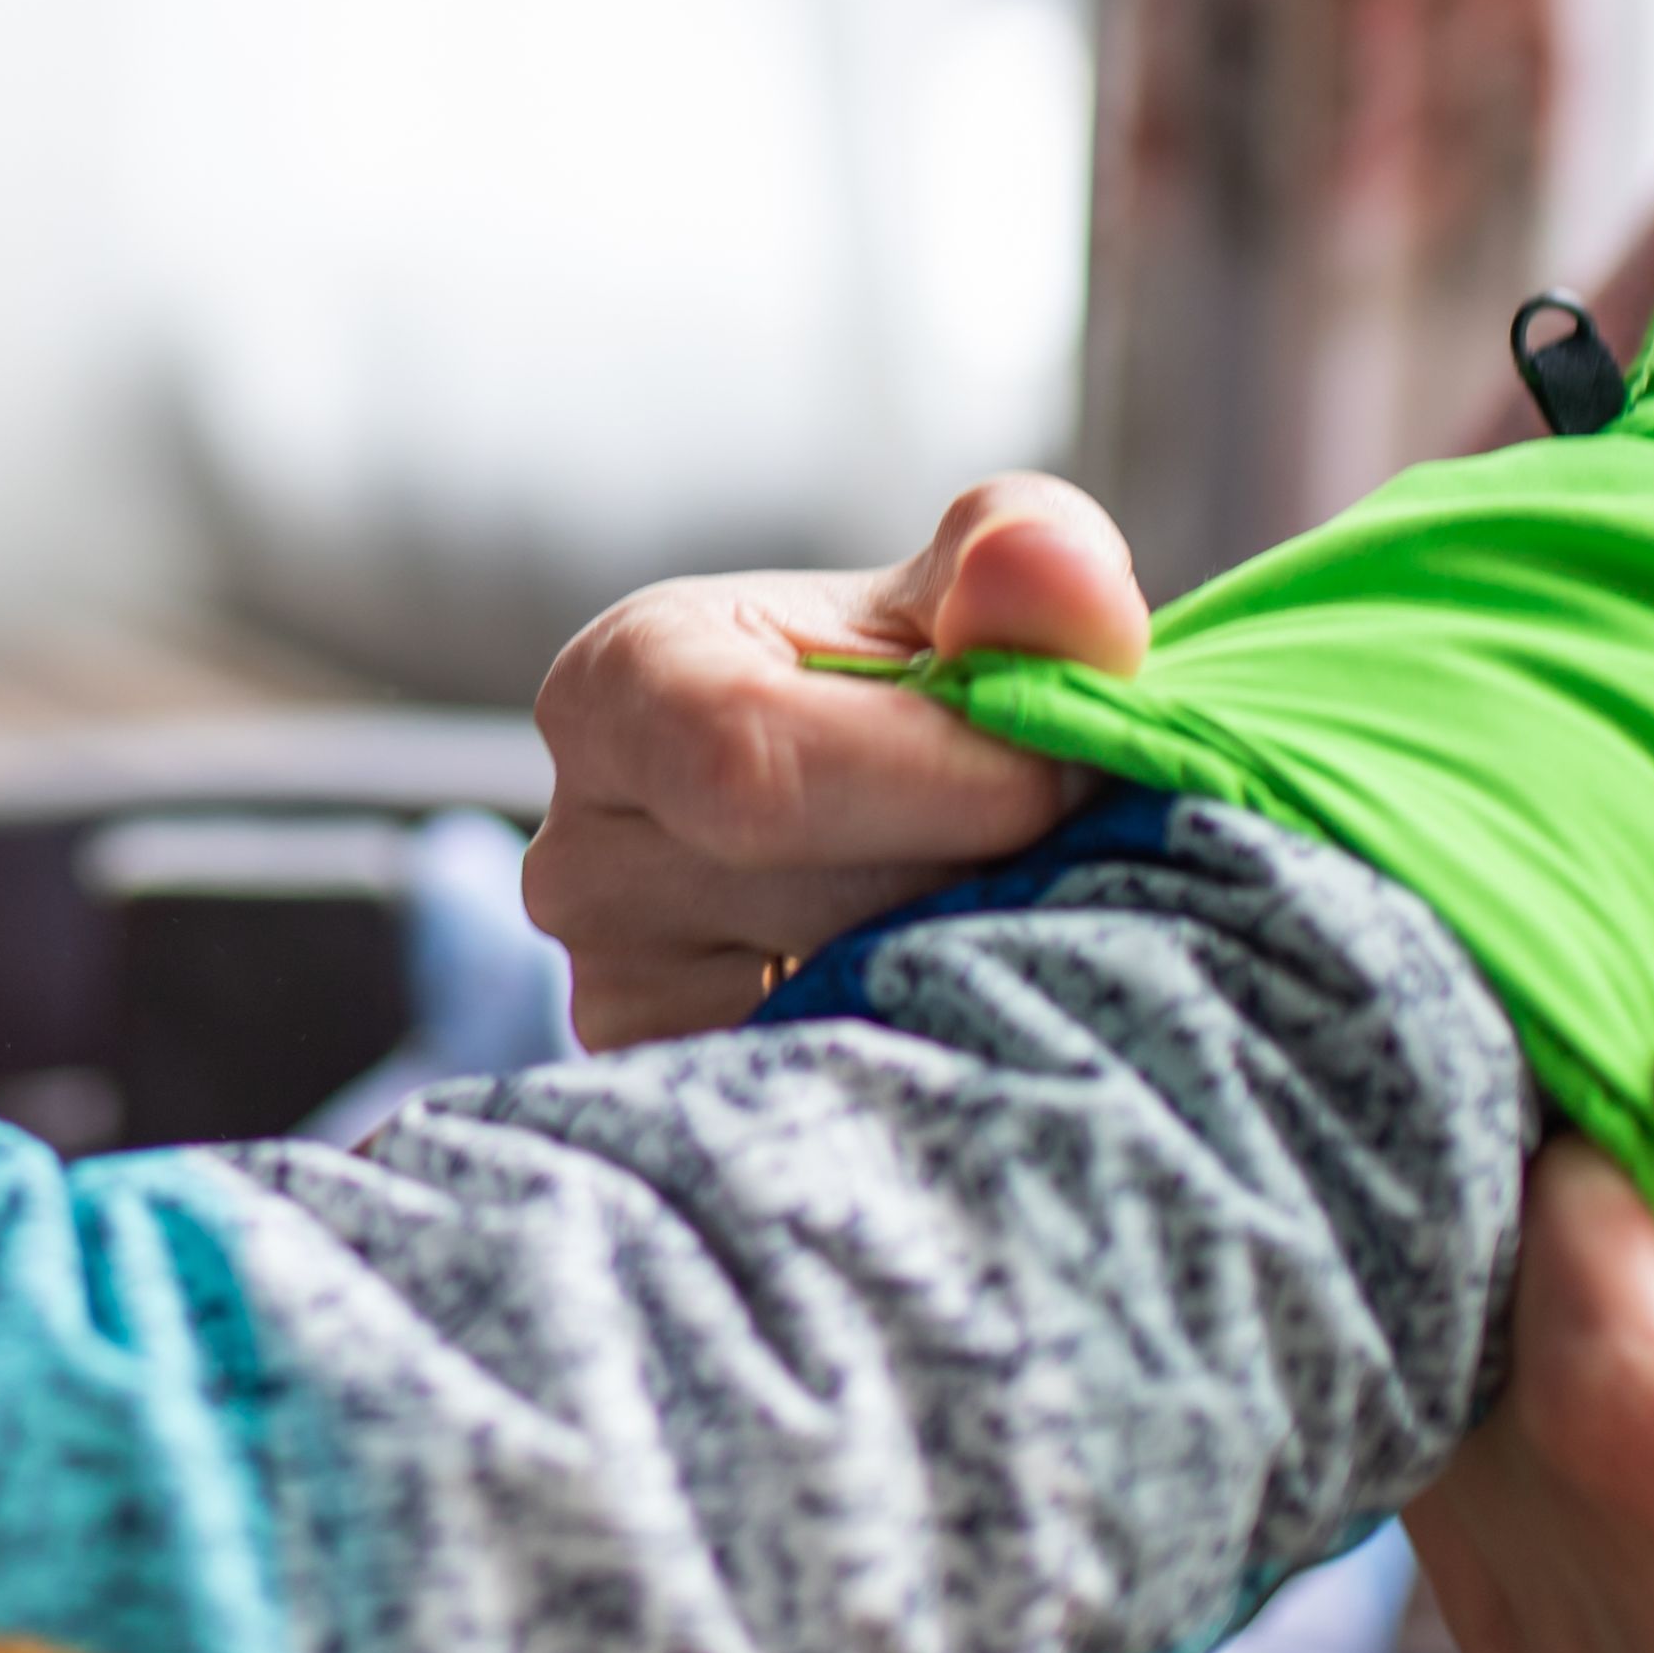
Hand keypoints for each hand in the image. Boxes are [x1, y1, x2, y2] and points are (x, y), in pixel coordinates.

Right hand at [523, 477, 1147, 1046]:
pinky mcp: (677, 1094)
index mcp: (617, 689)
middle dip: (986, 871)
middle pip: (825, 902)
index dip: (947, 779)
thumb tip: (1045, 579)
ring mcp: (616, 995)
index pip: (759, 767)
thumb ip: (1026, 558)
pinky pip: (845, 1080)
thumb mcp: (974, 584)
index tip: (1074, 770)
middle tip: (1062, 834)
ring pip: (847, 1006)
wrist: (870, 807)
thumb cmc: (908, 678)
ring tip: (994, 886)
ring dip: (970, 954)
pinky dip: (932, 1030)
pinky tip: (952, 967)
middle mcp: (579, 858)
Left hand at [1407, 1001, 1653, 1652]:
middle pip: (1522, 1411)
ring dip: (1507, 1322)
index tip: (1640, 1138)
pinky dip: (1491, 1393)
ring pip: (1454, 1443)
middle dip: (1543, 1255)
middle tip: (1632, 1198)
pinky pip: (1436, 1486)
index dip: (1587, 1216)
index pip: (1614, 1384)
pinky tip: (1588, 1375)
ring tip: (1636, 1300)